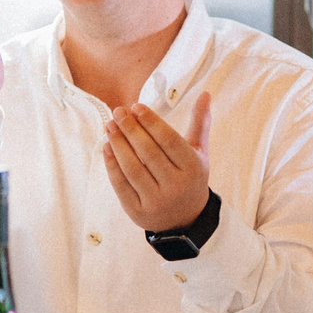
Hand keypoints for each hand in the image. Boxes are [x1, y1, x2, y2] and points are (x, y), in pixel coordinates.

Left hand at [102, 93, 212, 233]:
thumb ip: (200, 124)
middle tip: (118, 111)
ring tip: (110, 126)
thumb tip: (205, 93)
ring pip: (133, 168)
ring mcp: (156, 201)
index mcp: (193, 168)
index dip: (151, 122)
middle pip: (149, 153)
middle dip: (131, 129)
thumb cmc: (190, 178)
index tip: (136, 106)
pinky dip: (111, 164)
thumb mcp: (199, 153)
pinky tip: (107, 147)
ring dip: (118, 144)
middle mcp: (176, 186)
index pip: (169, 140)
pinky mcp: (138, 212)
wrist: (186, 219)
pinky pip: (121, 185)